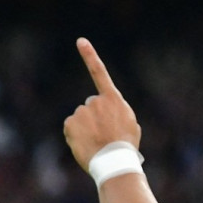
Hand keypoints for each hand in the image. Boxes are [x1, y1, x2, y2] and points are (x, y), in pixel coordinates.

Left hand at [63, 38, 141, 170]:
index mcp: (114, 100)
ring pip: (81, 118)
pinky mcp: (71, 122)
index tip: (80, 41)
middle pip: (91, 106)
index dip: (90, 56)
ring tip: (97, 142)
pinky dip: (76, 135)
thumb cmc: (126, 147)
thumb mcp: (130, 127)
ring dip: (86, 128)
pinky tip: (86, 145)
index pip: (100, 74)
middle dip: (95, 117)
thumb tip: (110, 116)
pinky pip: (71, 128)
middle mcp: (96, 101)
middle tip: (104, 135)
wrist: (115, 161)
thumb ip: (119, 114)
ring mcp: (82, 111)